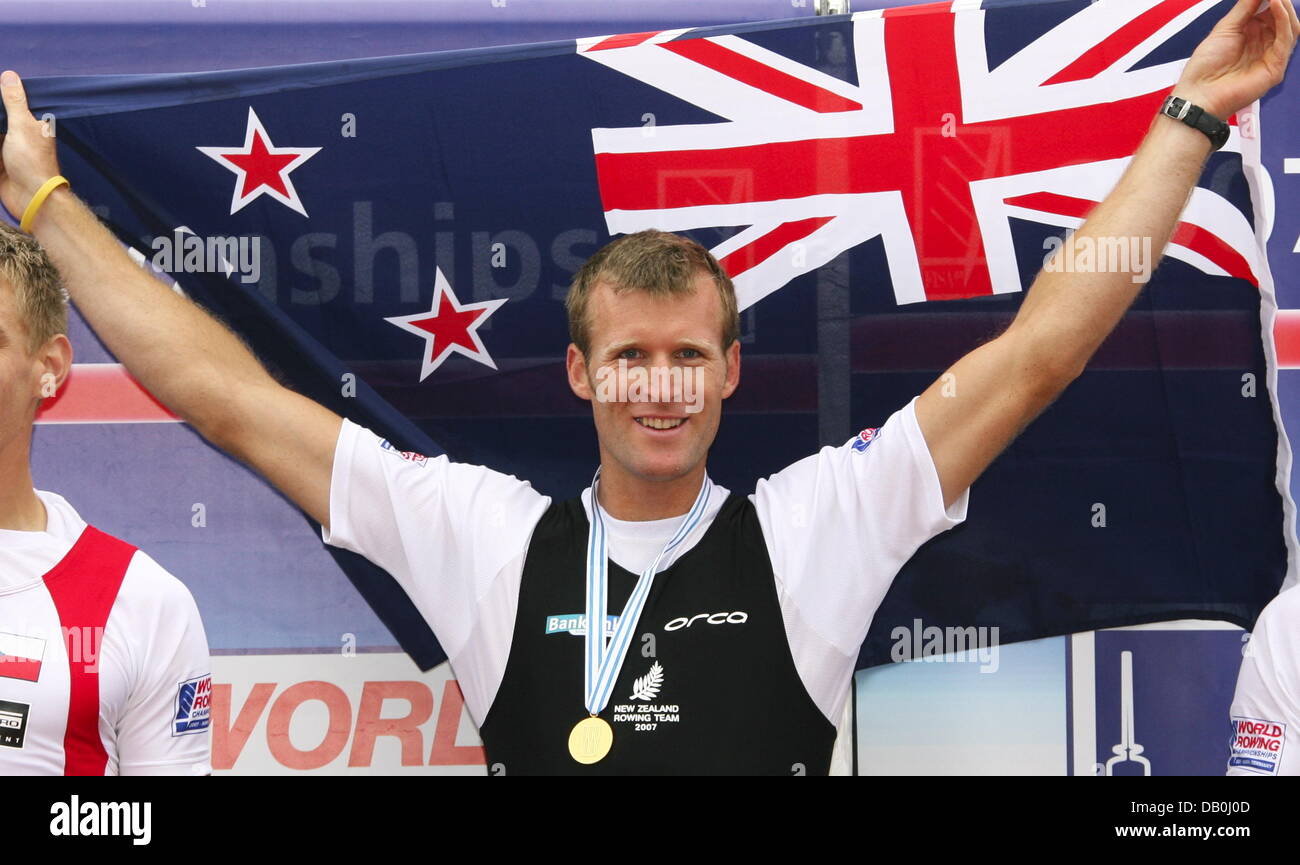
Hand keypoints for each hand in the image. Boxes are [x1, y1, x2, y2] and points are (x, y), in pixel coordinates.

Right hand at [0, 70, 62, 224]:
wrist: (31, 198)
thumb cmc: (32, 161)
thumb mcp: (22, 125)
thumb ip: (14, 102)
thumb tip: (9, 74)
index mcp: (32, 126)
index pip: (12, 105)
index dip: (2, 100)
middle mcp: (19, 136)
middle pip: (1, 119)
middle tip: (3, 131)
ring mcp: (7, 150)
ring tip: (6, 146)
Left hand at [1175, 0, 1298, 118]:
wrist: (1198, 94)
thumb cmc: (1205, 67)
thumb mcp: (1225, 29)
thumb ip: (1245, 8)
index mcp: (1252, 35)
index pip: (1271, 11)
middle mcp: (1264, 45)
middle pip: (1283, 18)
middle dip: (1280, 1)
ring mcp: (1272, 56)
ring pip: (1290, 27)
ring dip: (1284, 8)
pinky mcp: (1276, 67)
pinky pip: (1286, 40)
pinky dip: (1283, 20)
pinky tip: (1276, 5)